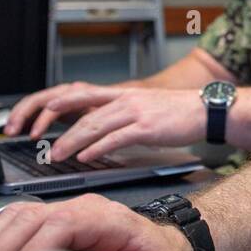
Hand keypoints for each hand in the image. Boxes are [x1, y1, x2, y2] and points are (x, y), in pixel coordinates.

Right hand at [0, 194, 191, 250]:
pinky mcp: (55, 219)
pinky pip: (18, 221)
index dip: (34, 250)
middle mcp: (82, 207)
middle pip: (30, 215)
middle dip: (0, 247)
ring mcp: (67, 209)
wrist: (165, 247)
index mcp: (106, 217)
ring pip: (18, 215)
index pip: (61, 224)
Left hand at [48, 88, 206, 161]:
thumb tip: (104, 130)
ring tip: (59, 155)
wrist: (205, 110)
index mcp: (124, 94)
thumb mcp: (145, 106)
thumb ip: (123, 114)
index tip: (45, 111)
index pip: (85, 94)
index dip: (63, 102)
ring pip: (96, 126)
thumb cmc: (178, 111)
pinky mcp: (147, 128)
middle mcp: (126, 100)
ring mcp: (136, 113)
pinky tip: (86, 157)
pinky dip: (97, 148)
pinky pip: (116, 139)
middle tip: (46, 146)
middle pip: (85, 113)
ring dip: (73, 142)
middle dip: (62, 130)